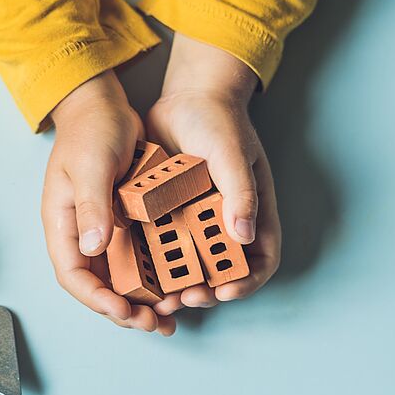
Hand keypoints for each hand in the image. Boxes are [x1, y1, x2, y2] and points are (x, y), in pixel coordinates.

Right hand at [42, 71, 177, 335]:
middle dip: (126, 310)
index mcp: (63, 224)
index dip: (98, 299)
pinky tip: (177, 286)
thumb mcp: (90, 165)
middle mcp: (82, 233)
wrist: (104, 106)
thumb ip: (91, 205)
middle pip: (99, 286)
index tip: (126, 311)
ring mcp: (104, 230)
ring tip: (170, 318)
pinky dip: (156, 276)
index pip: (73, 276)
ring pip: (121, 278)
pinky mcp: (125, 222)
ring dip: (143, 300)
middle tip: (156, 323)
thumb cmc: (91, 130)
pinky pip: (139, 258)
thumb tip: (92, 247)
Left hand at [145, 34, 281, 311]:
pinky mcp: (168, 215)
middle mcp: (224, 223)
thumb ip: (240, 193)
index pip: (260, 261)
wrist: (186, 96)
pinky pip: (161, 246)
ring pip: (189, 266)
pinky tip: (134, 270)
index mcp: (251, 212)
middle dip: (203, 291)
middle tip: (182, 298)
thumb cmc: (219, 121)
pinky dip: (151, 262)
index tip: (224, 292)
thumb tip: (244, 237)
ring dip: (174, 285)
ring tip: (157, 297)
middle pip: (221, 272)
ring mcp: (195, 221)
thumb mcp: (232, 154)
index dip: (246, 282)